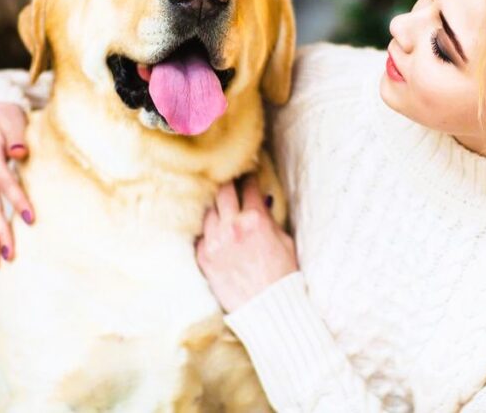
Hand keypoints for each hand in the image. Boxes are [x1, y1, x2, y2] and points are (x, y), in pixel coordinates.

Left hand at [195, 174, 297, 312]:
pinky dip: (208, 230)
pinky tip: (214, 230)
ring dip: (215, 207)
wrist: (268, 310)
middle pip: (222, 191)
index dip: (250, 178)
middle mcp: (231, 226)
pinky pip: (200, 235)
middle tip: (229, 181)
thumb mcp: (285, 241)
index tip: (249, 175)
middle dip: (227, 183)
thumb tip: (261, 203)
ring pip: (207, 211)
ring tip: (219, 206)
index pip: (248, 188)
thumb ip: (270, 219)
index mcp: (254, 219)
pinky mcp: (203, 258)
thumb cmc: (282, 276)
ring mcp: (213, 242)